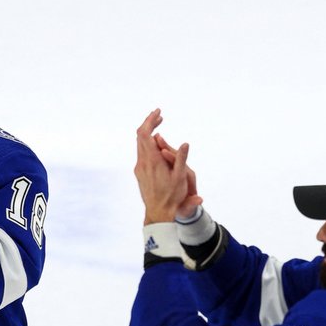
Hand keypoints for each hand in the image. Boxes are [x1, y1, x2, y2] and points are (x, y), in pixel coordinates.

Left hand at [134, 109, 202, 223]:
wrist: (158, 212)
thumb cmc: (172, 196)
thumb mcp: (180, 178)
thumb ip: (182, 159)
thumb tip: (186, 143)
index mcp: (152, 161)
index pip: (145, 134)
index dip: (150, 120)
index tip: (159, 112)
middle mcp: (142, 162)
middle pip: (140, 136)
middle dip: (149, 123)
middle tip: (160, 116)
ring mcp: (139, 168)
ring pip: (139, 144)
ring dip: (148, 133)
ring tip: (159, 127)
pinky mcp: (139, 173)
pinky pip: (141, 152)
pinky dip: (147, 143)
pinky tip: (156, 145)